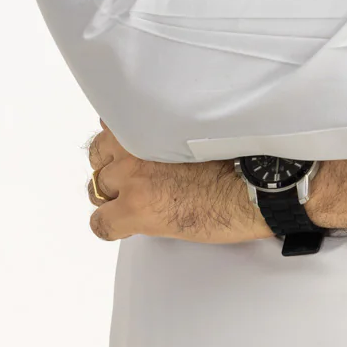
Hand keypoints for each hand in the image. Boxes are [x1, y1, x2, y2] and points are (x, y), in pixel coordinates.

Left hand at [85, 121, 271, 242]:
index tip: (129, 151)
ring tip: (135, 204)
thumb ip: (164, 131)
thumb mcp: (195, 129)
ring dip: (112, 196)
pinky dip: (110, 226)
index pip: (110, 122)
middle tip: (132, 180)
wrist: (250, 186)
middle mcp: (135, 143)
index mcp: (151, 120)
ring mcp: (132, 177)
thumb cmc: (235, 157)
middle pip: (98, 154)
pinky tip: (128, 226)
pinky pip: (100, 223)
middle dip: (111, 167)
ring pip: (96, 188)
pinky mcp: (134, 209)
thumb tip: (152, 141)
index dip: (119, 142)